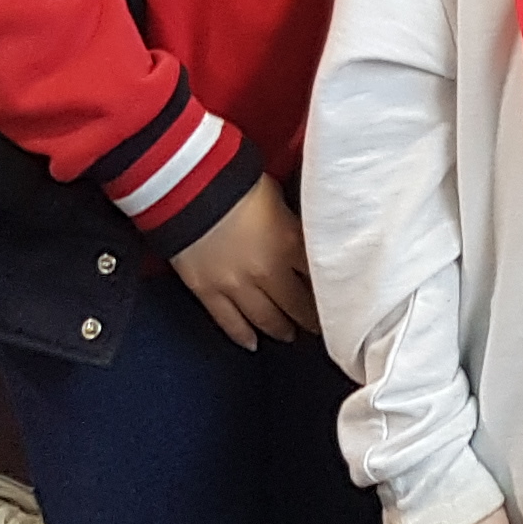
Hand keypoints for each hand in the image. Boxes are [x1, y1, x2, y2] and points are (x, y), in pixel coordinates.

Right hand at [169, 174, 317, 348]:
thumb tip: (297, 234)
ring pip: (266, 319)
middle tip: (320, 326)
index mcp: (290, 242)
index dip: (329, 291)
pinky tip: (252, 343)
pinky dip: (242, 335)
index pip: (319, 278)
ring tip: (290, 335)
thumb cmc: (232, 179)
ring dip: (281, 329)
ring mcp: (236, 284)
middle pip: (297, 305)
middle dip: (311, 319)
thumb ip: (289, 220)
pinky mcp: (208, 290)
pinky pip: (228, 321)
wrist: (185, 183)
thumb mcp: (275, 194)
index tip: (337, 299)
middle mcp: (268, 270)